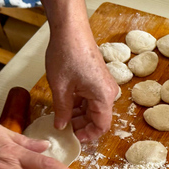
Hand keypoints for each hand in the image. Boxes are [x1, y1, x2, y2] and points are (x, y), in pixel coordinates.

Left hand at [45, 25, 119, 141]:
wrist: (71, 30)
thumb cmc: (67, 54)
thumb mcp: (60, 88)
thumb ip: (62, 111)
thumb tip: (62, 127)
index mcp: (103, 96)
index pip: (101, 126)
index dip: (88, 136)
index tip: (73, 139)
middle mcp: (108, 92)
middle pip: (98, 118)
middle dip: (82, 126)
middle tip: (63, 129)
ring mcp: (104, 85)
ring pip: (94, 109)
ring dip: (79, 115)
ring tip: (61, 117)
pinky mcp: (98, 79)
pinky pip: (91, 98)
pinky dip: (80, 104)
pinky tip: (65, 104)